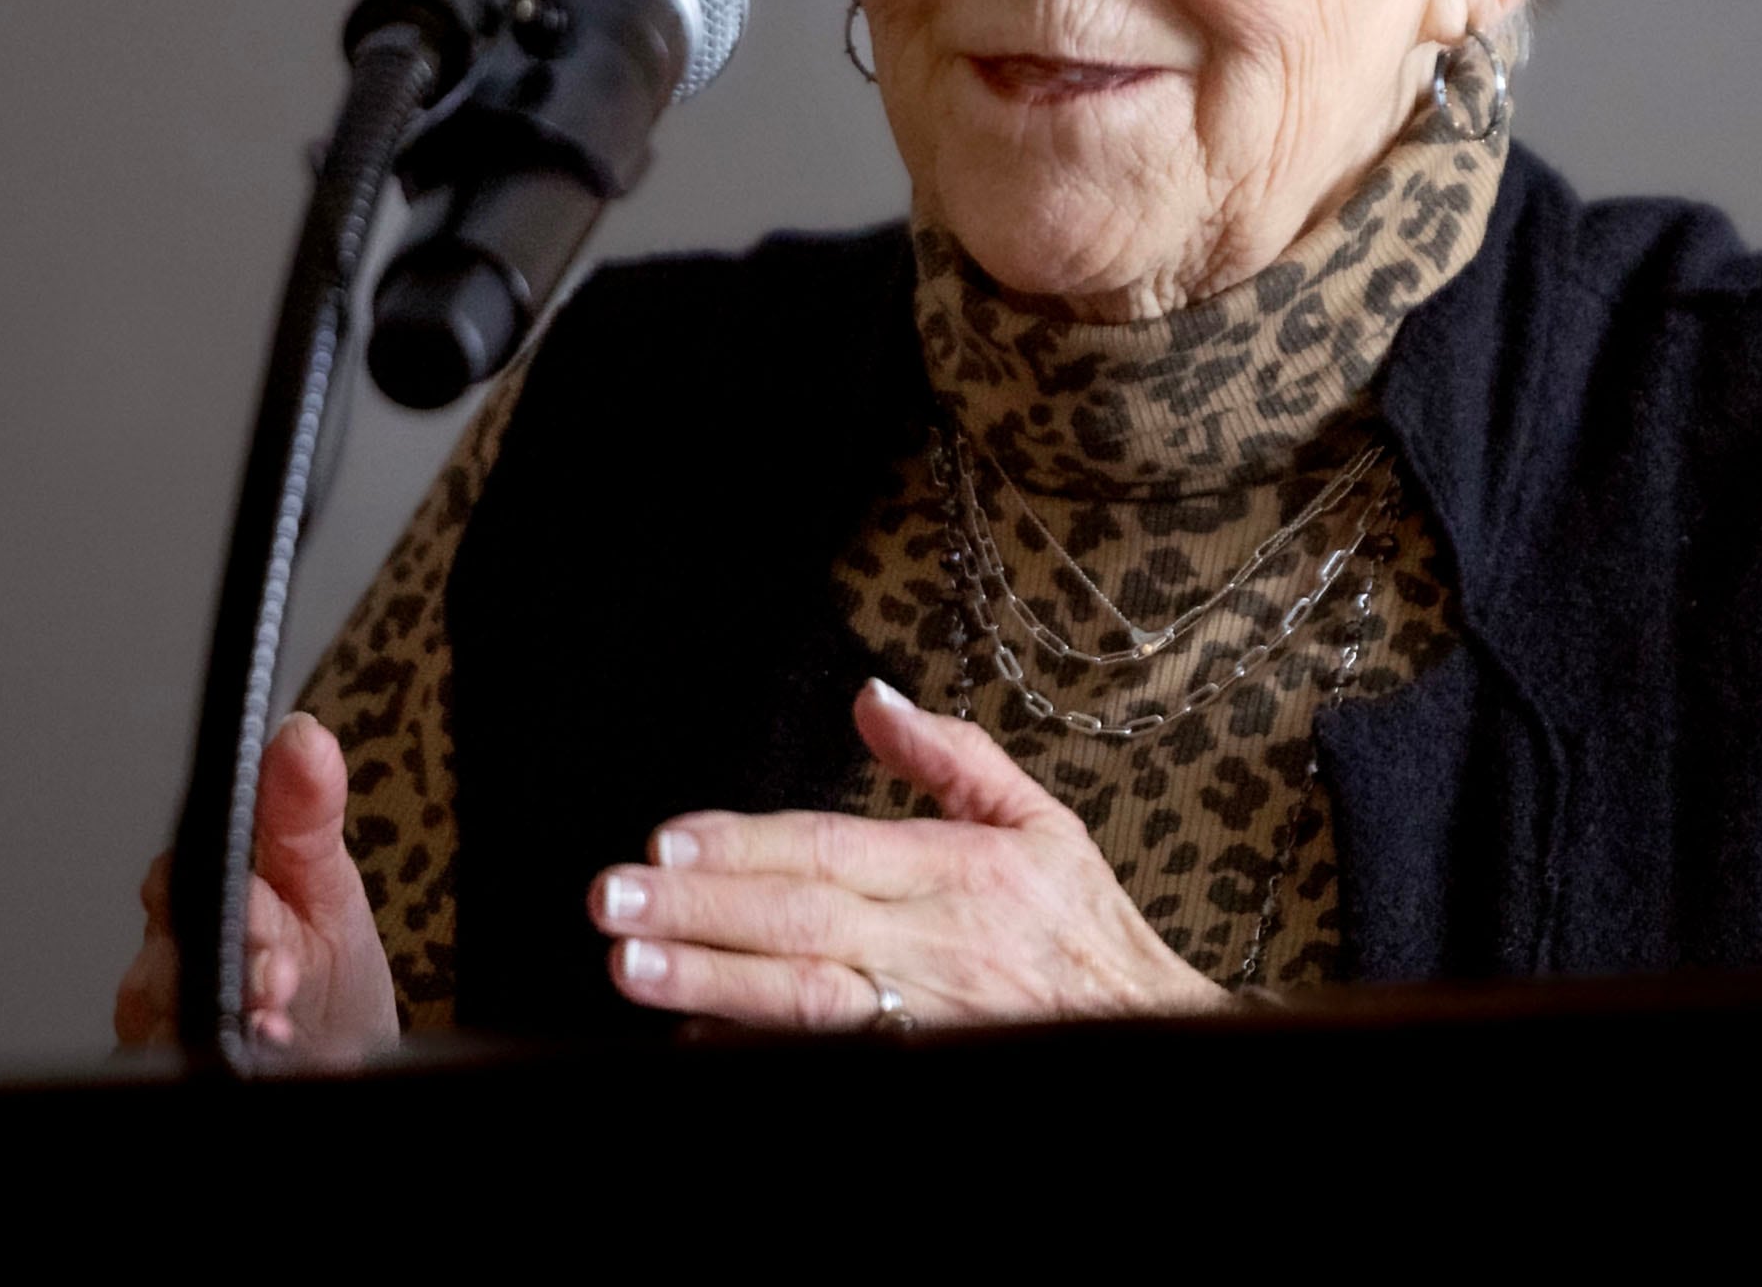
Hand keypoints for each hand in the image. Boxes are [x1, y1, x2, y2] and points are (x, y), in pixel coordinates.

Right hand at [112, 710, 401, 1064]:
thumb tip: (301, 732)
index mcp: (204, 894)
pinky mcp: (160, 1060)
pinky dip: (217, 1056)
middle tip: (282, 977)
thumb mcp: (327, 886)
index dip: (230, 898)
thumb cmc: (327, 972)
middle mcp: (168, 954)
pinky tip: (262, 1053)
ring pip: (157, 1011)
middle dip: (230, 965)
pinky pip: (159, 1057)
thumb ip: (307, 814)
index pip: (183, 877)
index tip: (271, 914)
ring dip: (222, 1017)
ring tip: (279, 1024)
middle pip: (165, 951)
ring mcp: (160, 1016)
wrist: (335, 1059)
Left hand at [586, 678, 1225, 1030]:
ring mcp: (924, 1017)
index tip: (668, 837)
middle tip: (614, 899)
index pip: (833, 849)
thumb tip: (872, 698)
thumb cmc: (1082, 929)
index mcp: (957, 872)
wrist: (1147, 1029)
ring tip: (631, 965)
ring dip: (711, 982)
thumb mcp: (1038, 821)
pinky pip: (829, 1056)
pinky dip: (756, 1048)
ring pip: (805, 1000)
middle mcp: (933, 945)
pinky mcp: (921, 1062)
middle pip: (801, 921)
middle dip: (701, 909)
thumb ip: (950, 757)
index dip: (746, 844)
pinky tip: (694, 1036)